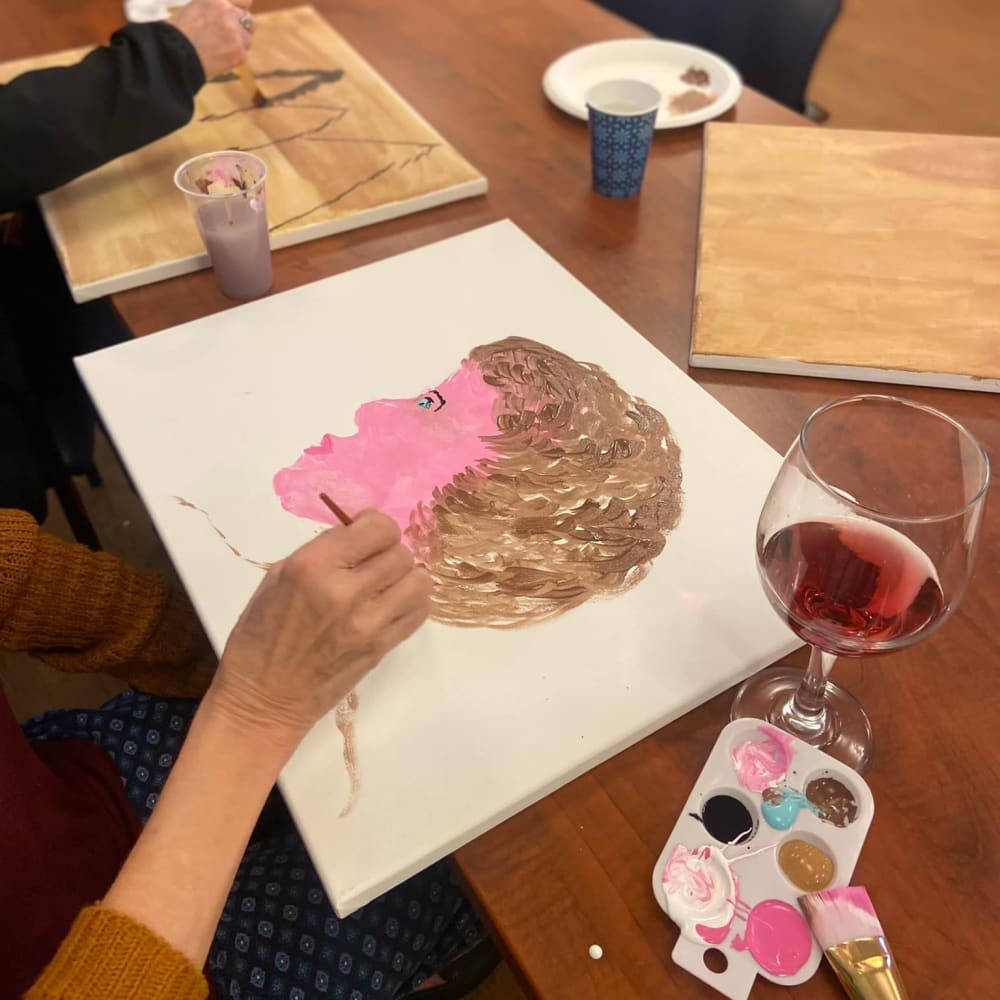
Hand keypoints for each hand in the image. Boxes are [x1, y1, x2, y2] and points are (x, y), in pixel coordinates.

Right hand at [170, 0, 254, 79]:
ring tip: (220, 48)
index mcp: (216, 0)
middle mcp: (227, 12)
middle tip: (227, 37)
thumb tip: (240, 6)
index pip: (245, 1)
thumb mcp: (197, 6)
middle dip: (241, 28)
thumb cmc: (182, 32)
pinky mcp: (239, 51)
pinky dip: (235, 57)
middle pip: (248, 20)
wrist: (177, 55)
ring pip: (247, 39)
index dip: (241, 9)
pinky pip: (244, 54)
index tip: (239, 16)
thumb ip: (217, 6)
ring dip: (238, 43)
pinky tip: (221, 57)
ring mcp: (235, 32)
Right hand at [208, 511, 430, 743]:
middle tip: (371, 563)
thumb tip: (358, 536)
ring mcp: (369, 623)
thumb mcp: (277, 578)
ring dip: (406, 576)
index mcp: (313, 566)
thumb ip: (322, 552)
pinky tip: (392, 605)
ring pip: (419, 580)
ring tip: (386, 584)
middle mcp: (346, 591)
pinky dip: (412, 603)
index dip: (375, 526)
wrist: (263, 699)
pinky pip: (419, 612)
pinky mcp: (383, 647)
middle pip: (401, 552)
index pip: (377, 528)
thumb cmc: (259, 636)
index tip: (364, 535)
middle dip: (388, 551)